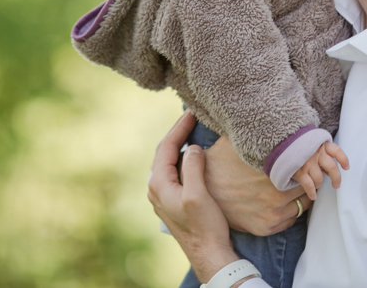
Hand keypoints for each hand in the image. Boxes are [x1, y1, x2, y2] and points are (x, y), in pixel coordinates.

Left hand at [147, 112, 239, 282]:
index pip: (166, 146)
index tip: (192, 111)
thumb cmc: (205, 226)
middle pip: (165, 151)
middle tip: (193, 115)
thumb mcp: (197, 194)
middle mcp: (156, 188)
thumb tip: (191, 147)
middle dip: (178, 132)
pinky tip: (195, 152)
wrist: (209, 254)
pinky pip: (175, 170)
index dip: (179, 127)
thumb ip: (192, 167)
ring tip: (194, 128)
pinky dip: (183, 156)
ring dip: (180, 143)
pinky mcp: (174, 199)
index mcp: (159, 184)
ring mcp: (164, 195)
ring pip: (169, 160)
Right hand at [204, 136, 312, 235]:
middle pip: (307, 186)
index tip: (300, 157)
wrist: (198, 194)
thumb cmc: (217, 163)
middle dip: (305, 177)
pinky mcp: (266, 228)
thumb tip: (265, 113)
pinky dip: (290, 210)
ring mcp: (273, 215)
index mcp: (273, 171)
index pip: (306, 166)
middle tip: (299, 170)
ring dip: (300, 194)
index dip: (304, 161)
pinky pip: (291, 220)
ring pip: (302, 204)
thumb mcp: (234, 141)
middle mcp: (276, 195)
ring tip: (292, 184)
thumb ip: (254, 131)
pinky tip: (283, 199)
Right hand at [293, 142, 349, 200]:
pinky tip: (313, 196)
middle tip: (336, 185)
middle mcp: (316, 153)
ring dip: (320, 184)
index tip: (346, 167)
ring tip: (317, 185)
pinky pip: (309, 185)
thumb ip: (323, 152)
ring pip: (320, 178)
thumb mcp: (313, 143)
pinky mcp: (298, 171)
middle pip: (332, 168)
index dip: (343, 160)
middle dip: (336, 178)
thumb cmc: (299, 145)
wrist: (281, 141)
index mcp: (321, 145)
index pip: (337, 151)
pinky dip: (312, 192)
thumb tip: (330, 170)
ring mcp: (308, 162)